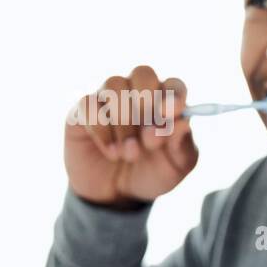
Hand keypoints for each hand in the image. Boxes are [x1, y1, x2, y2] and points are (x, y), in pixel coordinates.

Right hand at [64, 65, 198, 207]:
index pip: (173, 85)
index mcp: (166, 104)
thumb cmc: (151, 173)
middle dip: (147, 104)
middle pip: (143, 73)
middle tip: (149, 138)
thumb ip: (183, 145)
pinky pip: (89, 105)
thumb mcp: (176, 167)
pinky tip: (113, 153)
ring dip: (125, 122)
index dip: (174, 95)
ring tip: (131, 154)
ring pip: (114, 85)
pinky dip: (103, 131)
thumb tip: (182, 123)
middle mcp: (138, 94)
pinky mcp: (82, 112)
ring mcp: (108, 99)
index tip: (171, 113)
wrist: (117, 194)